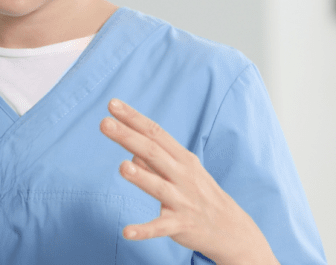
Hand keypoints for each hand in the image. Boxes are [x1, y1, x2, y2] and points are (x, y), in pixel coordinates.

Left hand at [100, 98, 278, 264]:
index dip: (133, 118)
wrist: (231, 228)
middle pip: (152, 153)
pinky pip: (160, 227)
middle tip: (104, 123)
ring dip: (141, 177)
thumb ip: (155, 160)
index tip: (112, 104)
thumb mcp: (183, 171)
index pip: (155, 133)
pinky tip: (127, 232)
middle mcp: (182, 176)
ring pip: (158, 187)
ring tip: (122, 167)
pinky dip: (144, 230)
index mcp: (182, 158)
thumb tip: (131, 152)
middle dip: (128, 137)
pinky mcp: (180, 225)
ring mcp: (182, 200)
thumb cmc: (200, 193)